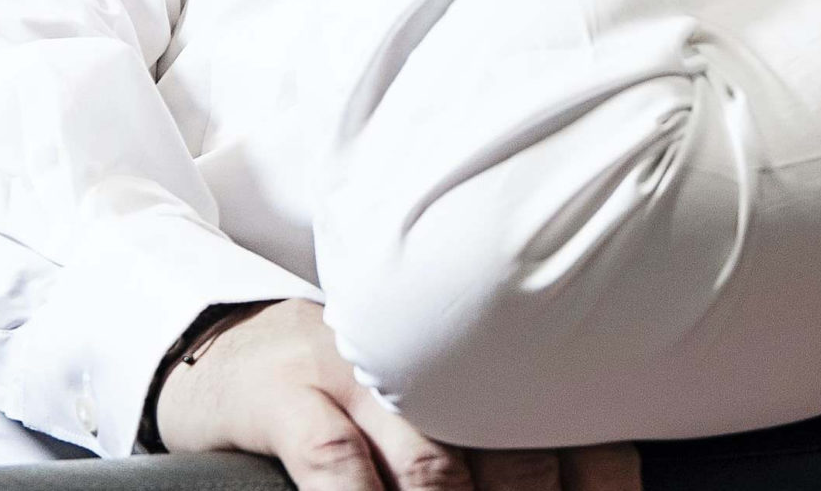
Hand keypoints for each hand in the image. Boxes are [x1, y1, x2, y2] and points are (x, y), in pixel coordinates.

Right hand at [151, 299, 638, 490]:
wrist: (222, 344)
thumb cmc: (347, 390)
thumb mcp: (424, 400)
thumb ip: (493, 434)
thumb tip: (570, 477)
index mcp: (479, 359)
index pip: (561, 417)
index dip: (599, 472)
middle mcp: (430, 364)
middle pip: (511, 446)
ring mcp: (357, 377)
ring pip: (435, 464)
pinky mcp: (287, 396)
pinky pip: (335, 461)